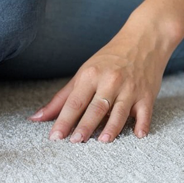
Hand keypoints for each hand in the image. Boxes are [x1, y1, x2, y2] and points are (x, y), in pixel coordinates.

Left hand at [32, 29, 171, 143]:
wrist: (144, 40)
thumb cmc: (109, 59)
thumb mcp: (84, 73)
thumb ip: (61, 98)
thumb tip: (36, 118)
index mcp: (91, 75)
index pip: (75, 102)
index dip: (64, 120)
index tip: (55, 137)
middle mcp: (110, 81)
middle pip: (96, 107)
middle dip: (85, 125)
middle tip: (75, 142)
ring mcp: (130, 89)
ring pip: (120, 110)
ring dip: (112, 127)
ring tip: (103, 141)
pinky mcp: (147, 95)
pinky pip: (145, 112)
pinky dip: (142, 123)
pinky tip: (139, 135)